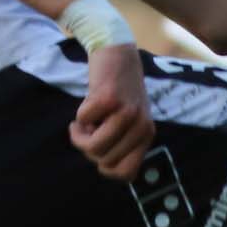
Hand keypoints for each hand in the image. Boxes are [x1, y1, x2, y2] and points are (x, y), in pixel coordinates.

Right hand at [70, 43, 152, 179]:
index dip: (105, 166)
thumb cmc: (117, 92)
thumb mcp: (128, 121)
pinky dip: (79, 114)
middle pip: (104, 161)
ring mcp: (127, 113)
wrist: (117, 53)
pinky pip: (83, 121)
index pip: (126, 174)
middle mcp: (141, 126)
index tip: (99, 148)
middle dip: (87, 148)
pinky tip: (88, 102)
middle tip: (87, 130)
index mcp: (147, 135)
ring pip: (93, 147)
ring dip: (79, 136)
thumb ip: (122, 144)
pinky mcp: (109, 99)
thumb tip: (104, 166)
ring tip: (82, 122)